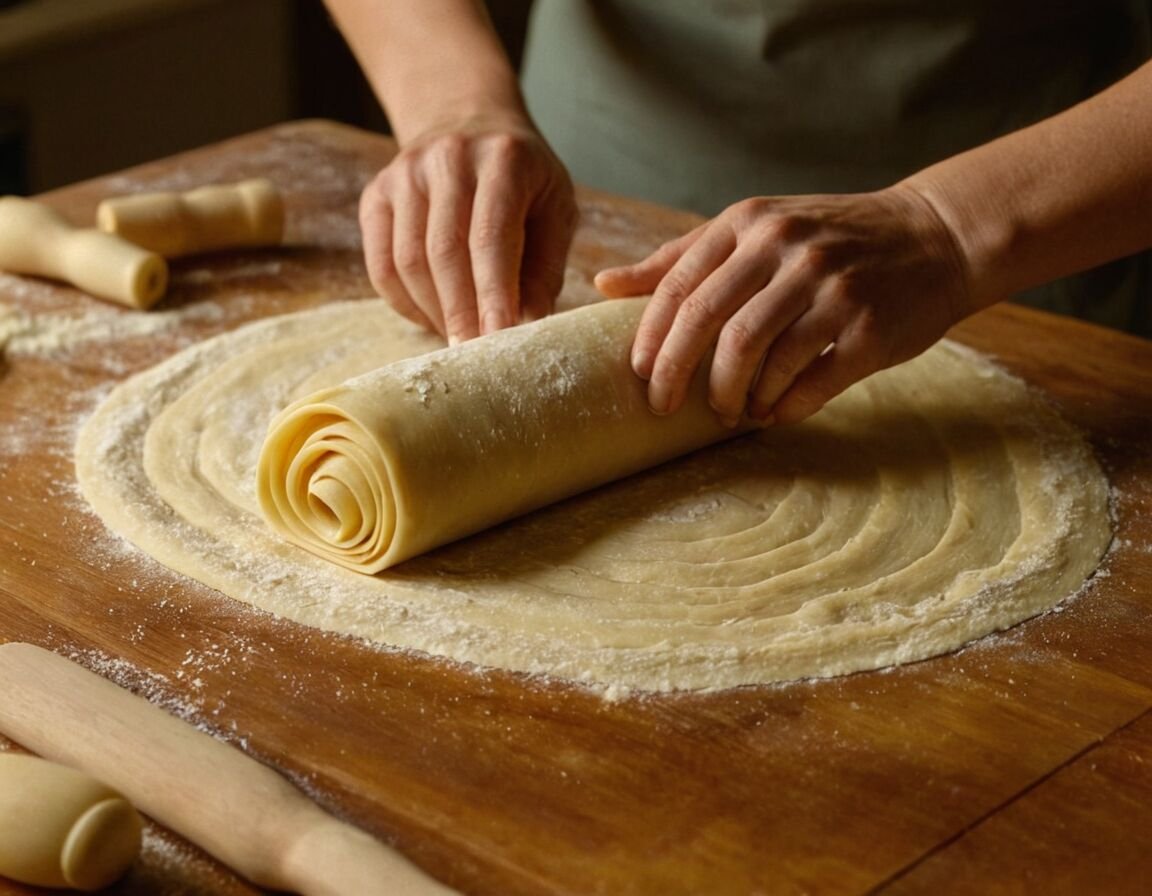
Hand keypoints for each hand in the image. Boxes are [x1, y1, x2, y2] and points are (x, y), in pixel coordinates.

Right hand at [360, 115, 577, 343]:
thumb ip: (544, 267)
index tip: (498, 339)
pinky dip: (405, 304)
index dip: (493, 293)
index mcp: (503, 159)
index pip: (491, 236)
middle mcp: (448, 158)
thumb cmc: (524, 180)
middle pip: (444, 252)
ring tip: (459, 340)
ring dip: (434, 312)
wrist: (469, 122)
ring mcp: (404, 173)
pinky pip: (381, 264)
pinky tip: (431, 319)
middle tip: (475, 358)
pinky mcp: (376, 194)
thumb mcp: (554, 210)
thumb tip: (530, 329)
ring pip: (408, 262)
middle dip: (460, 313)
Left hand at [595, 185, 978, 425]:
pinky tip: (771, 412)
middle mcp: (788, 249)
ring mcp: (832, 287)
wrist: (933, 236)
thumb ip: (681, 257)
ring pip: (757, 355)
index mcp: (750, 223)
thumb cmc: (827, 239)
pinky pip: (809, 381)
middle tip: (663, 409)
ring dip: (731, 395)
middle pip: (710, 323)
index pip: (679, 287)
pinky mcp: (869, 327)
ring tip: (727, 410)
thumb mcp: (754, 229)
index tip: (637, 377)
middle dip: (677, 375)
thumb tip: (602, 284)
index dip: (651, 340)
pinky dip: (781, 406)